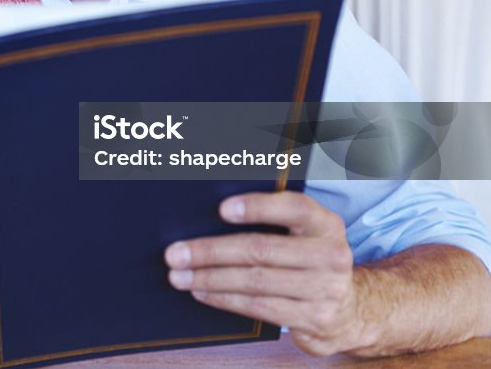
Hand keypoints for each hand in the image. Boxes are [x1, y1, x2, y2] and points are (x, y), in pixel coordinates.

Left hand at [164, 192, 361, 355]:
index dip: (258, 207)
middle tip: (175, 253)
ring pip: (255, 282)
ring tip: (179, 276)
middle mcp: (331, 255)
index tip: (221, 209)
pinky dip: (224, 299)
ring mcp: (325, 290)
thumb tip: (211, 212)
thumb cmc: (309, 260)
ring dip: (210, 279)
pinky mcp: (314, 319)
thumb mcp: (303, 234)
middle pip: (261, 250)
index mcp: (325, 224)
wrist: (350, 309)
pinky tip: (202, 292)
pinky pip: (259, 307)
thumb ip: (273, 219)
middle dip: (211, 251)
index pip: (294, 208)